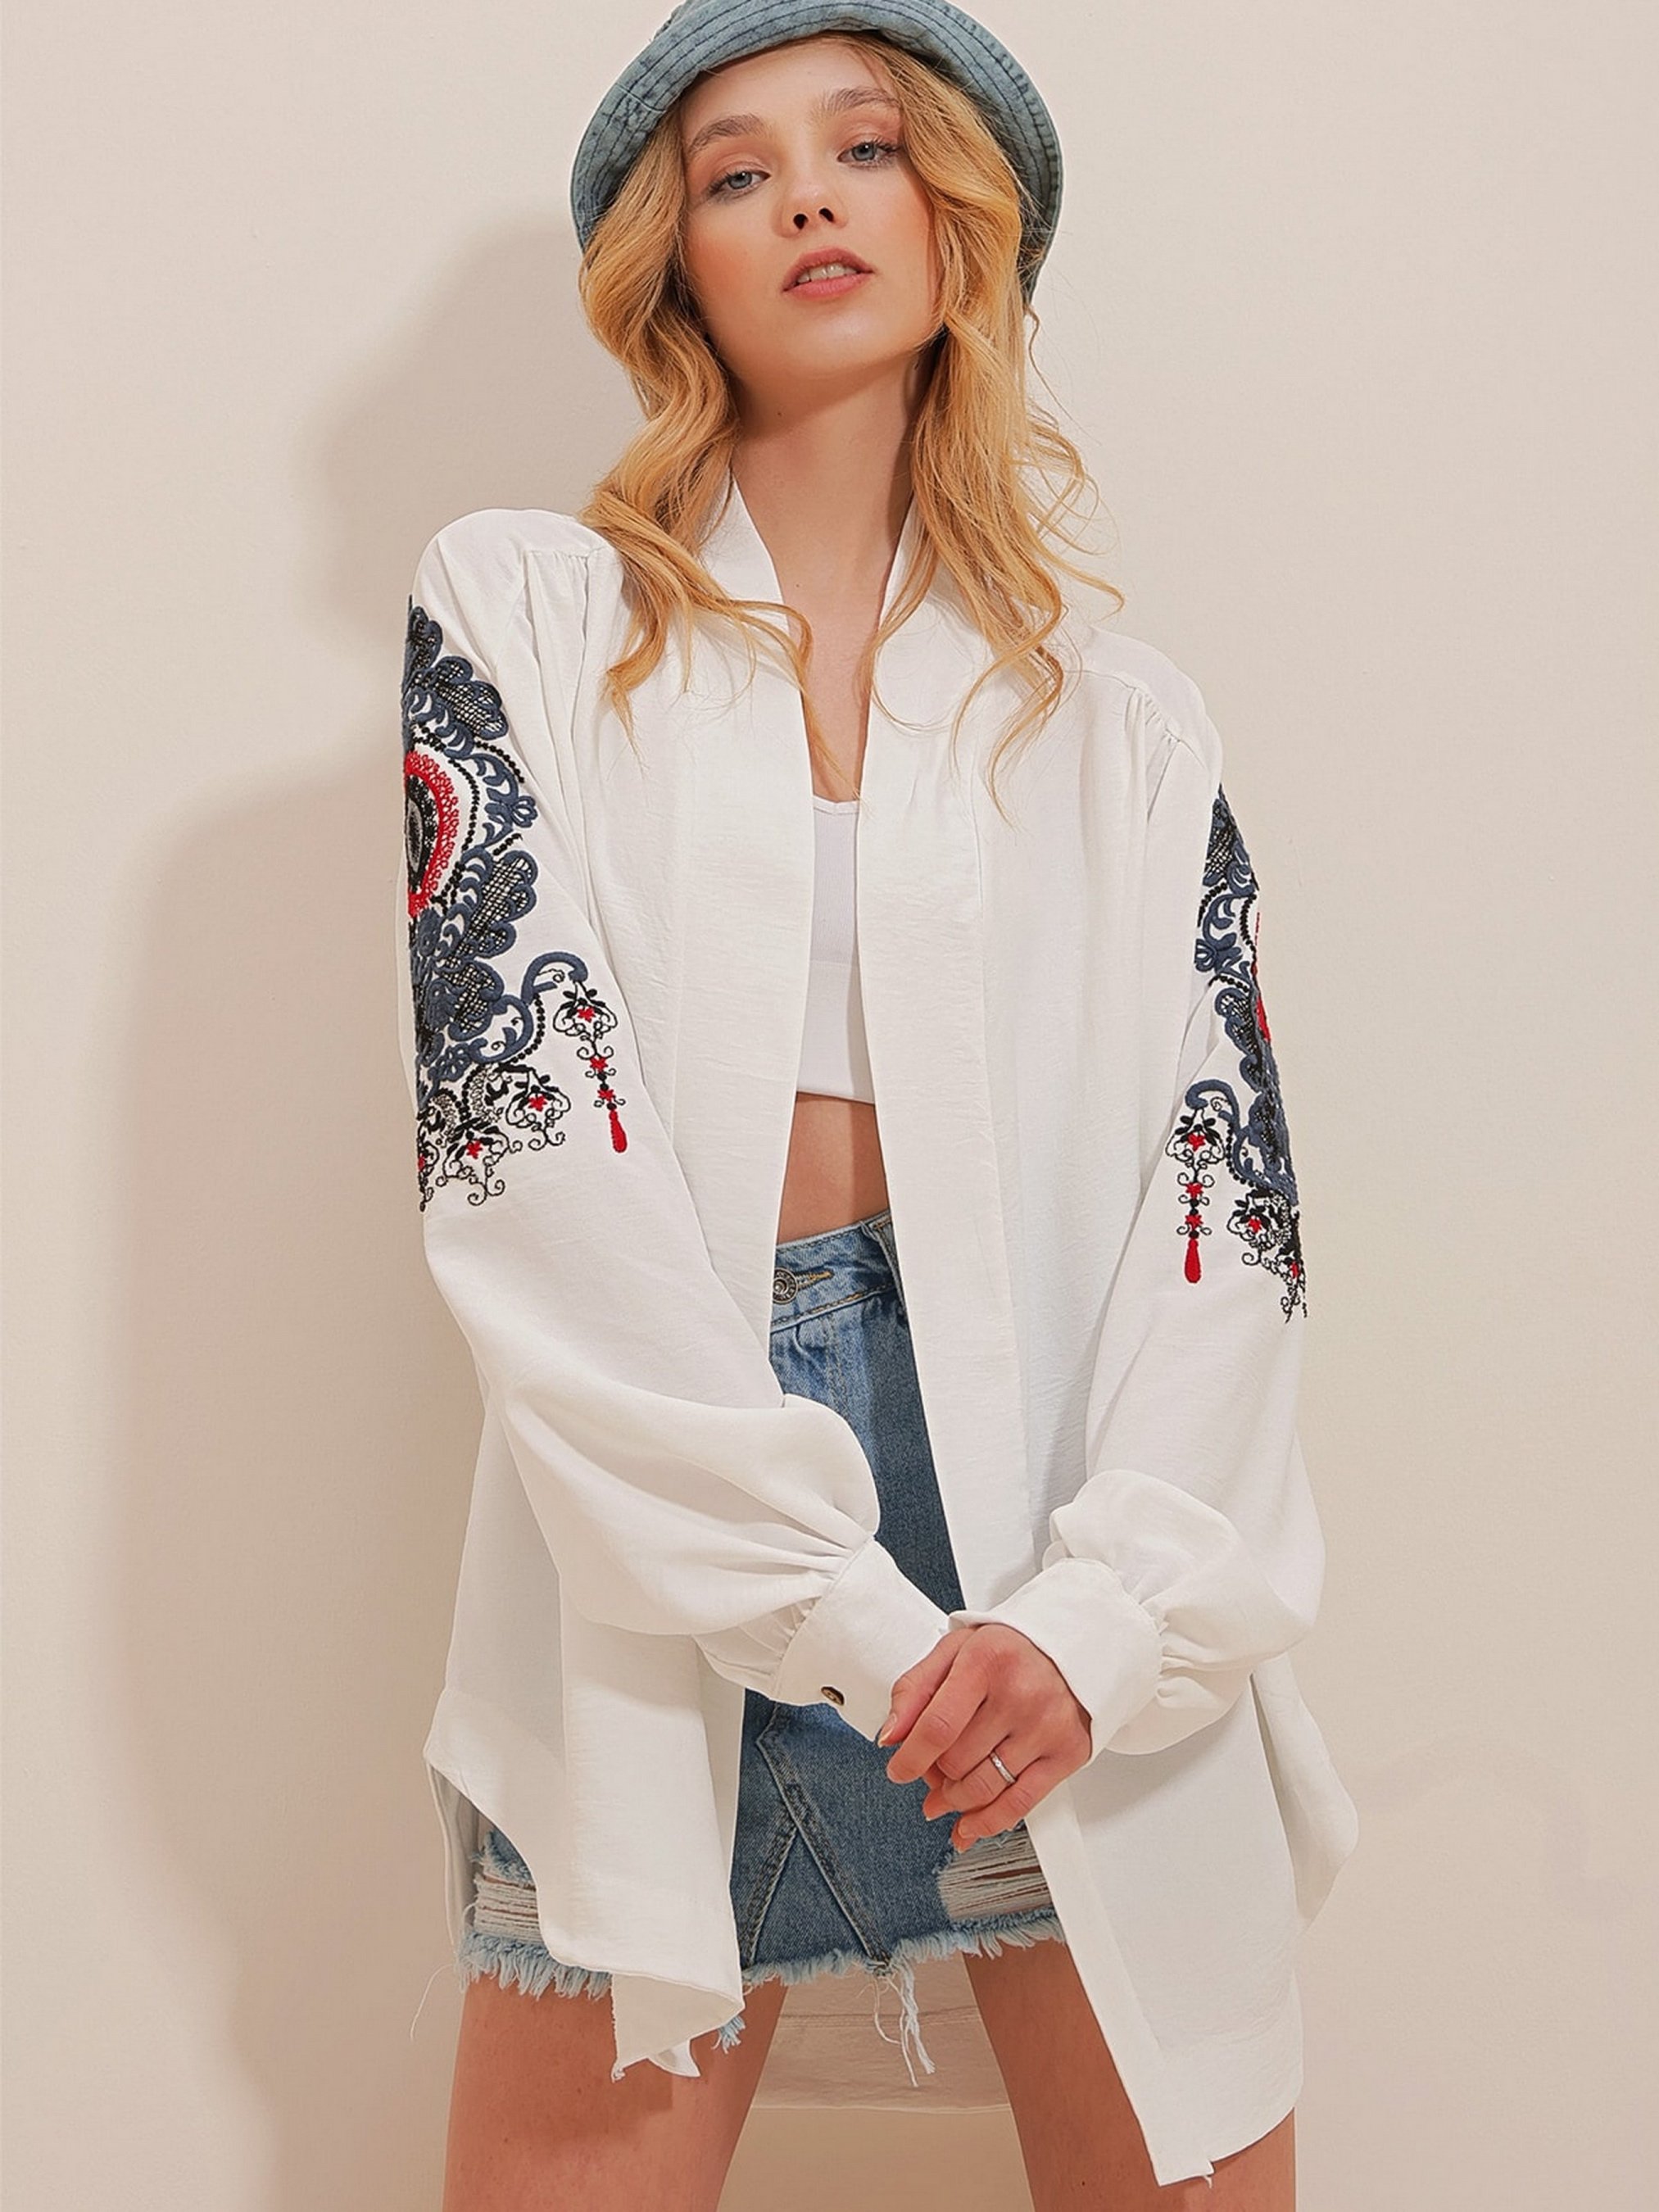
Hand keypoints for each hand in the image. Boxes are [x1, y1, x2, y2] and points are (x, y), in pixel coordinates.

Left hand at [878, 1623, 1092, 1848]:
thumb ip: (915, 1689)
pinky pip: (1020, 1803)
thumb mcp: (954, 1650)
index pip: (938, 1727)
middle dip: (936, 1775)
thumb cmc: (1010, 1649)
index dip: (911, 1758)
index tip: (899, 1770)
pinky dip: (988, 1822)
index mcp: (986, 1662)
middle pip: (958, 1762)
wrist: (1071, 1646)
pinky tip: (968, 1825)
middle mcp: (1020, 1695)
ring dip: (956, 1801)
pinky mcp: (1067, 1752)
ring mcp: (1046, 1727)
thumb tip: (890, 1734)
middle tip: (933, 1770)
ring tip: (947, 1795)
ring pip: (984, 1788)